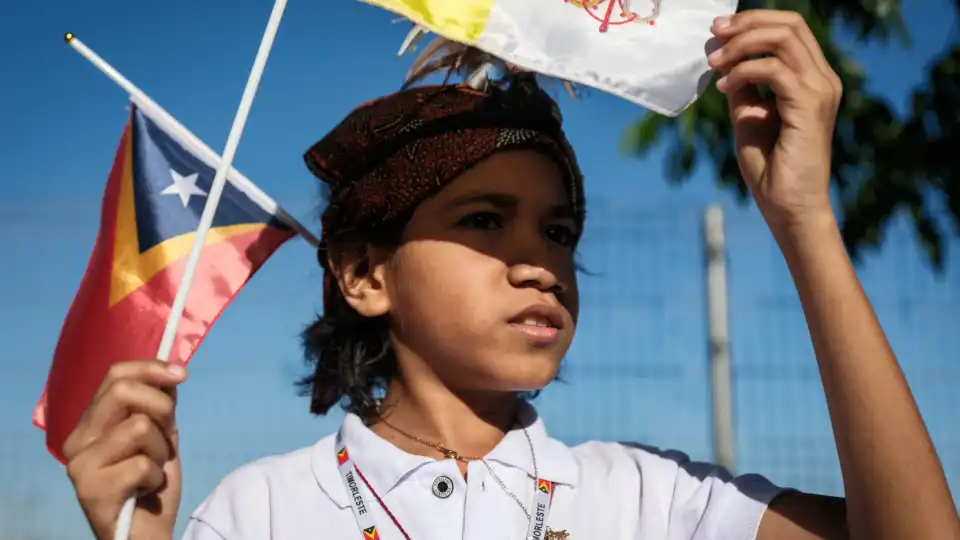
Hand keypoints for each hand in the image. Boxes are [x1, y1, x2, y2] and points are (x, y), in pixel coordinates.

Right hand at [63, 359, 185, 539]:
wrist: (146, 531)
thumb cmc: (151, 484)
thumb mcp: (160, 436)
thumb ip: (159, 406)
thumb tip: (170, 370)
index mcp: (92, 423)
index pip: (115, 375)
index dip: (151, 368)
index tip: (182, 374)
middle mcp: (78, 440)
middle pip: (123, 391)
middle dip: (162, 407)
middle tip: (168, 432)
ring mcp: (80, 464)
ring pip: (139, 426)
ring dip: (160, 451)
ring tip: (151, 470)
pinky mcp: (90, 489)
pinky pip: (142, 464)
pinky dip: (156, 477)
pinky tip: (145, 490)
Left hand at [708, 10, 842, 234]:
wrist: (789, 208)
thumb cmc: (772, 170)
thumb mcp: (749, 118)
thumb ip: (743, 87)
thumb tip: (724, 59)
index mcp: (813, 79)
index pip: (790, 29)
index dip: (754, 21)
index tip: (718, 30)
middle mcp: (823, 79)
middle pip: (790, 24)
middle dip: (746, 23)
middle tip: (714, 33)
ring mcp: (821, 90)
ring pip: (783, 39)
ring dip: (741, 45)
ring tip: (714, 62)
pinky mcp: (810, 105)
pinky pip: (773, 70)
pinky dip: (743, 72)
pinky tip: (723, 87)